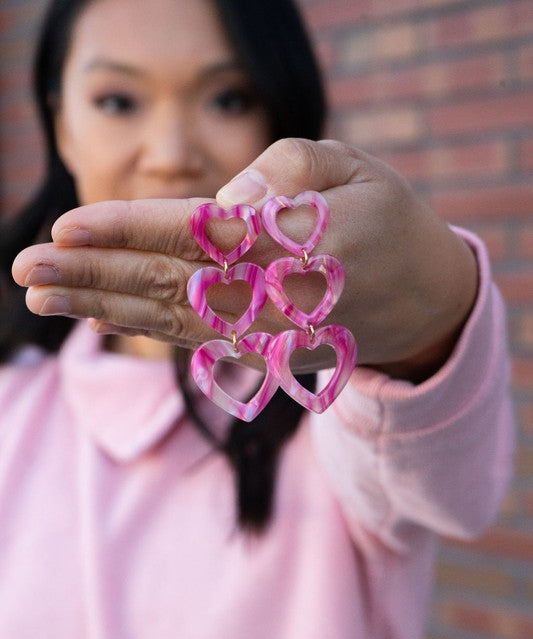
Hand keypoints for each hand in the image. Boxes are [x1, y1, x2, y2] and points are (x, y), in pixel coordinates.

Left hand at [12, 139, 477, 380]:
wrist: (423, 300)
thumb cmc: (384, 218)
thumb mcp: (352, 166)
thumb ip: (283, 174)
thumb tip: (218, 206)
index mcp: (304, 242)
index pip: (200, 234)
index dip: (128, 232)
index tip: (65, 228)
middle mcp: (280, 296)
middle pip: (170, 286)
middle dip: (93, 277)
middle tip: (26, 271)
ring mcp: (270, 333)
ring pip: (171, 320)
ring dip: (101, 306)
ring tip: (42, 295)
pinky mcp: (264, 351)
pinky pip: (192, 339)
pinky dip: (139, 327)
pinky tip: (95, 313)